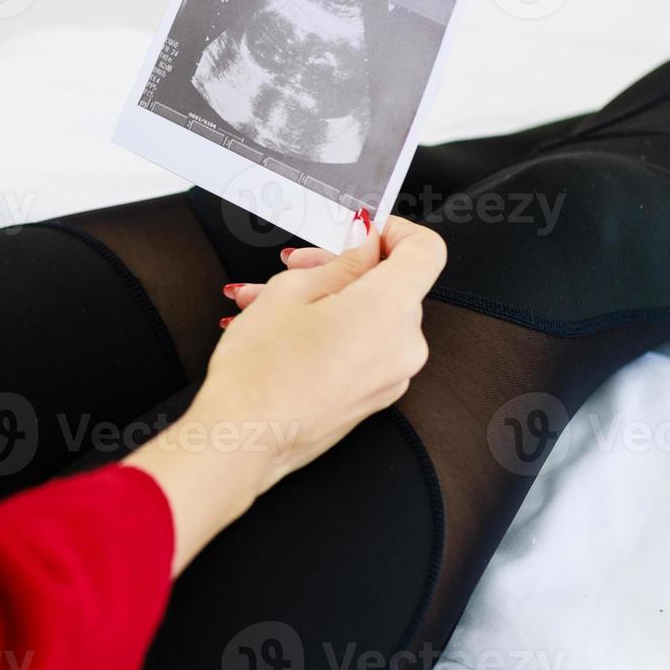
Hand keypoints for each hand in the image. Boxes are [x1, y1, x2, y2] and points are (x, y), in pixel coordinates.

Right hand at [127, 216, 444, 573]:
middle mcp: (405, 346)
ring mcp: (392, 378)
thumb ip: (341, 262)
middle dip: (339, 267)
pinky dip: (328, 330)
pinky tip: (279, 328)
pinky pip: (361, 347)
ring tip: (264, 298)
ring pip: (368, 316)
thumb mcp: (291, 291)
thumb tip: (364, 247)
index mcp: (391, 310)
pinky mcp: (373, 398)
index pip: (425, 251)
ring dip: (323, 299)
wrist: (243, 440)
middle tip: (291, 265)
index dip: (394, 230)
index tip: (361, 229)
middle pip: (390, 284)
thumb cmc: (261, 372)